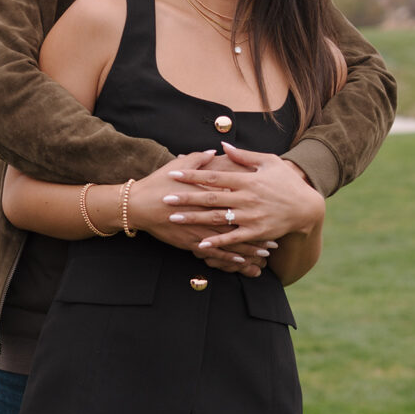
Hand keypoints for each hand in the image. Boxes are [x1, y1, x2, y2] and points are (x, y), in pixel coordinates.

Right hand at [128, 151, 268, 271]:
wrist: (137, 205)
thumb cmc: (159, 183)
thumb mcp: (179, 165)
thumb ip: (199, 158)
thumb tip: (214, 150)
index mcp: (207, 192)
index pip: (237, 199)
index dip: (255, 203)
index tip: (272, 206)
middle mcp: (207, 213)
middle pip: (240, 222)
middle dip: (259, 230)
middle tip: (277, 235)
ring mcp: (200, 230)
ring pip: (231, 242)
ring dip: (250, 249)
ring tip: (267, 252)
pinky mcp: (191, 243)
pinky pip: (215, 253)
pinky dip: (230, 258)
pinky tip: (242, 262)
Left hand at [162, 142, 324, 249]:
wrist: (307, 207)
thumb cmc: (287, 181)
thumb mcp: (269, 162)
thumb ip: (244, 155)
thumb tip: (223, 145)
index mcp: (247, 179)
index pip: (214, 176)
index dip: (193, 175)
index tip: (174, 174)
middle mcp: (246, 198)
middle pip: (210, 197)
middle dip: (186, 198)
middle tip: (165, 198)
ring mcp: (251, 216)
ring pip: (217, 218)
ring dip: (194, 219)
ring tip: (174, 219)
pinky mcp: (257, 232)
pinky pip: (233, 238)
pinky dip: (216, 241)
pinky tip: (200, 243)